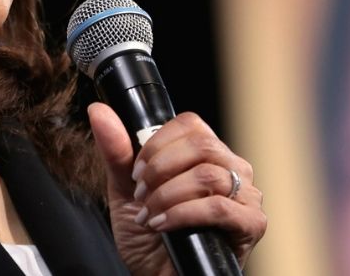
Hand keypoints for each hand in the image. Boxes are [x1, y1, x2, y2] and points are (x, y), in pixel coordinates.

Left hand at [89, 104, 266, 275]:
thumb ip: (116, 151)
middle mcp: (232, 169)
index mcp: (207, 156)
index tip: (137, 170)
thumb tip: (98, 112)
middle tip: (142, 194)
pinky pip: (218, 206)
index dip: (157, 143)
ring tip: (150, 214)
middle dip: (160, 169)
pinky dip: (183, 214)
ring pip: (208, 174)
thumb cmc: (149, 237)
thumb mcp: (125, 190)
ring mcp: (246, 196)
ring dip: (168, 195)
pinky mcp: (251, 224)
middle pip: (201, 144)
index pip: (190, 124)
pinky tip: (164, 225)